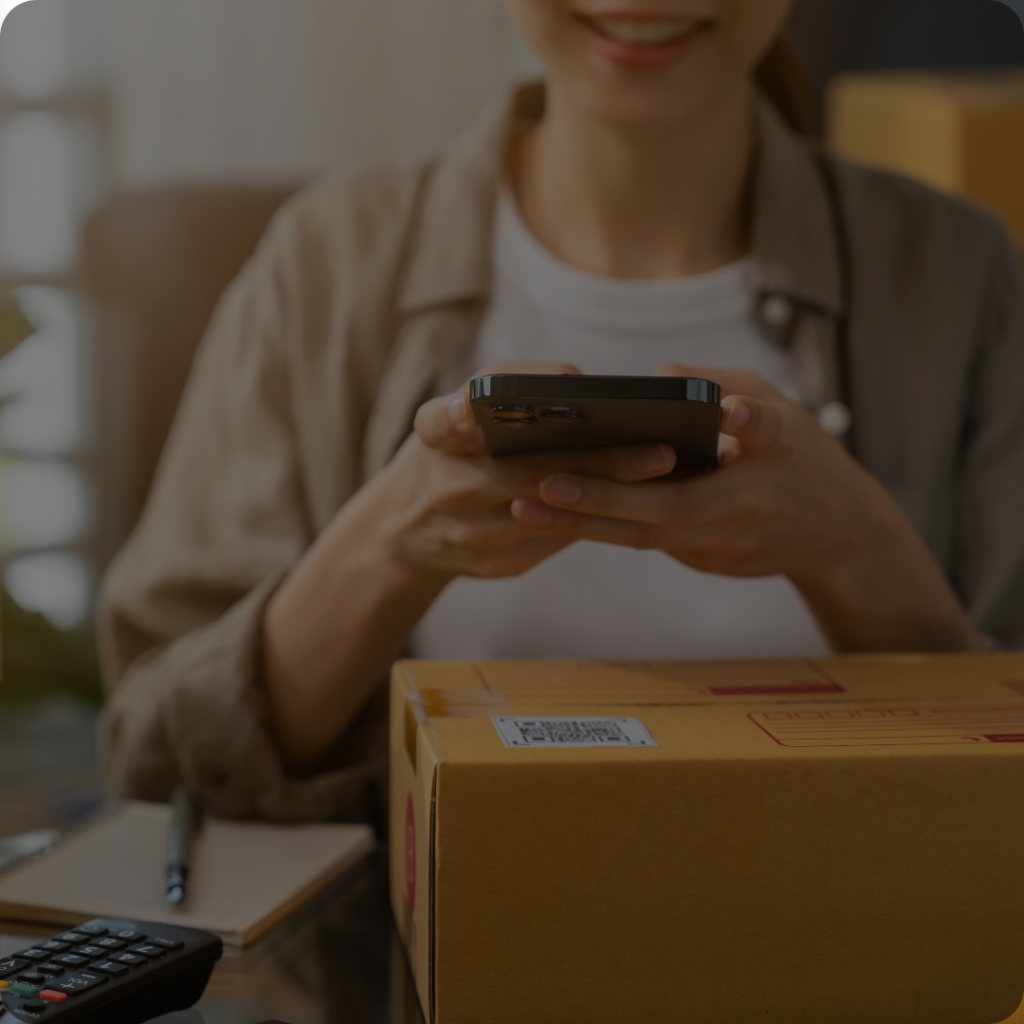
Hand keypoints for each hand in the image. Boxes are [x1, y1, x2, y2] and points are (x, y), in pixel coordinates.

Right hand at [263, 362, 676, 768]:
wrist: (402, 533)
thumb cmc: (445, 456)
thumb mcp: (448, 418)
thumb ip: (498, 392)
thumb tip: (576, 384)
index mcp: (433, 437)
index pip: (451, 419)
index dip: (483, 409)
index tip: (550, 393)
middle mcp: (448, 486)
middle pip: (533, 473)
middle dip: (600, 463)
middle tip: (659, 452)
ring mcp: (472, 535)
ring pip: (554, 515)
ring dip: (610, 497)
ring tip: (665, 476)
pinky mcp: (494, 565)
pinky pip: (557, 542)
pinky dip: (596, 521)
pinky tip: (638, 505)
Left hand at [511, 365, 983, 651]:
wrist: (839, 537)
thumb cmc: (803, 456)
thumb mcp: (783, 408)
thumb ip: (725, 387)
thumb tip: (657, 377)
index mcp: (778, 457)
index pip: (762, 439)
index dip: (745, 427)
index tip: (723, 418)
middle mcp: (746, 508)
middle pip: (669, 510)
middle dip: (604, 500)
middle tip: (545, 484)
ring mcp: (723, 544)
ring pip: (645, 537)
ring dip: (584, 524)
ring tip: (527, 504)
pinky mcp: (704, 560)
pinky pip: (646, 541)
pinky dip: (600, 528)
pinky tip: (552, 513)